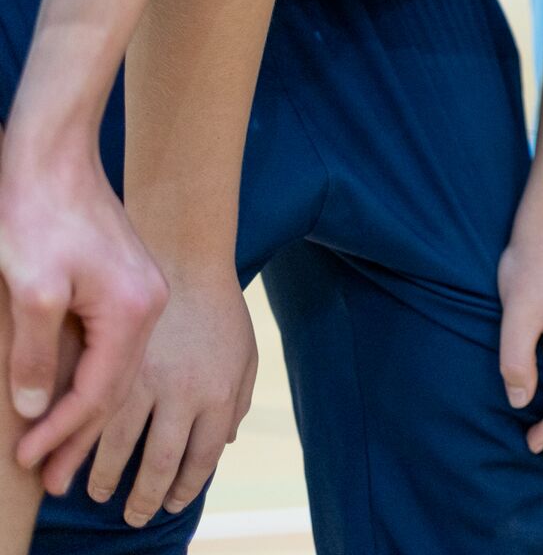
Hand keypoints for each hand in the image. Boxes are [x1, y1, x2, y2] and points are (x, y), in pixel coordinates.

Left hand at [0, 131, 164, 485]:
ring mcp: (141, 292)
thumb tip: (36, 407)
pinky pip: (109, 346)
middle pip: (115, 386)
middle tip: (49, 479)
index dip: (60, 431)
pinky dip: (86, 377)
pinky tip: (66, 396)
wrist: (53, 155)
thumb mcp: (29, 293)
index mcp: (135, 309)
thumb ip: (37, 354)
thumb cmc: (38, 216)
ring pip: (113, 367)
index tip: (28, 462)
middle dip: (78, 434)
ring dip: (82, 410)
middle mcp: (149, 304)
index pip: (99, 390)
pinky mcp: (125, 283)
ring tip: (54, 451)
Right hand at [82, 266, 252, 526]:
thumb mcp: (242, 350)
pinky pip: (93, 415)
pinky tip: (73, 457)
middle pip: (161, 461)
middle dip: (144, 495)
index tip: (171, 503)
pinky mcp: (113, 363)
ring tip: (96, 494)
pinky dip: (82, 444)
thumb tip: (226, 442)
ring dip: (104, 476)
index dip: (185, 487)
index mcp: (220, 392)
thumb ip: (238, 398)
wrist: (184, 254)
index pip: (202, 457)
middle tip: (132, 516)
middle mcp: (185, 393)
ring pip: (119, 445)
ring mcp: (147, 380)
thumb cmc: (215, 305)